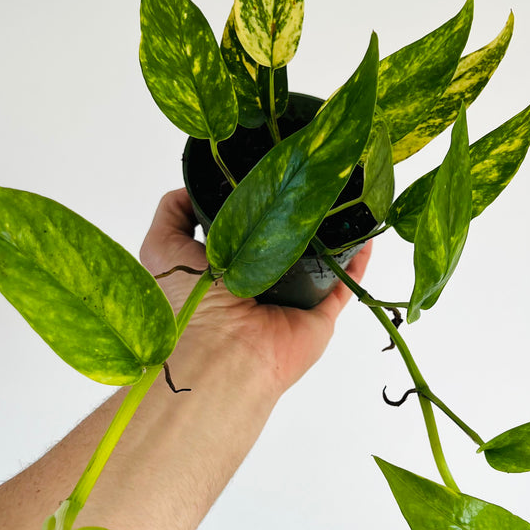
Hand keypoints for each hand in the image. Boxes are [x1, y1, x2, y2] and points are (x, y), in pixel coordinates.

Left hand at [140, 190, 371, 394]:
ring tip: (343, 199)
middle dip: (294, 217)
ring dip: (332, 236)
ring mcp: (291, 304)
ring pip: (319, 264)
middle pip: (283, 245)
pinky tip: (366, 233)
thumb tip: (189, 187)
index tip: (265, 178)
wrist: (224, 351)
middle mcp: (258, 288)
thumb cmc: (190, 303)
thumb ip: (172, 213)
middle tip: (308, 181)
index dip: (251, 208)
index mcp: (223, 273)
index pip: (242, 234)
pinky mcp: (319, 318)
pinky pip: (346, 284)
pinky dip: (359, 259)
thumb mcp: (163, 247)